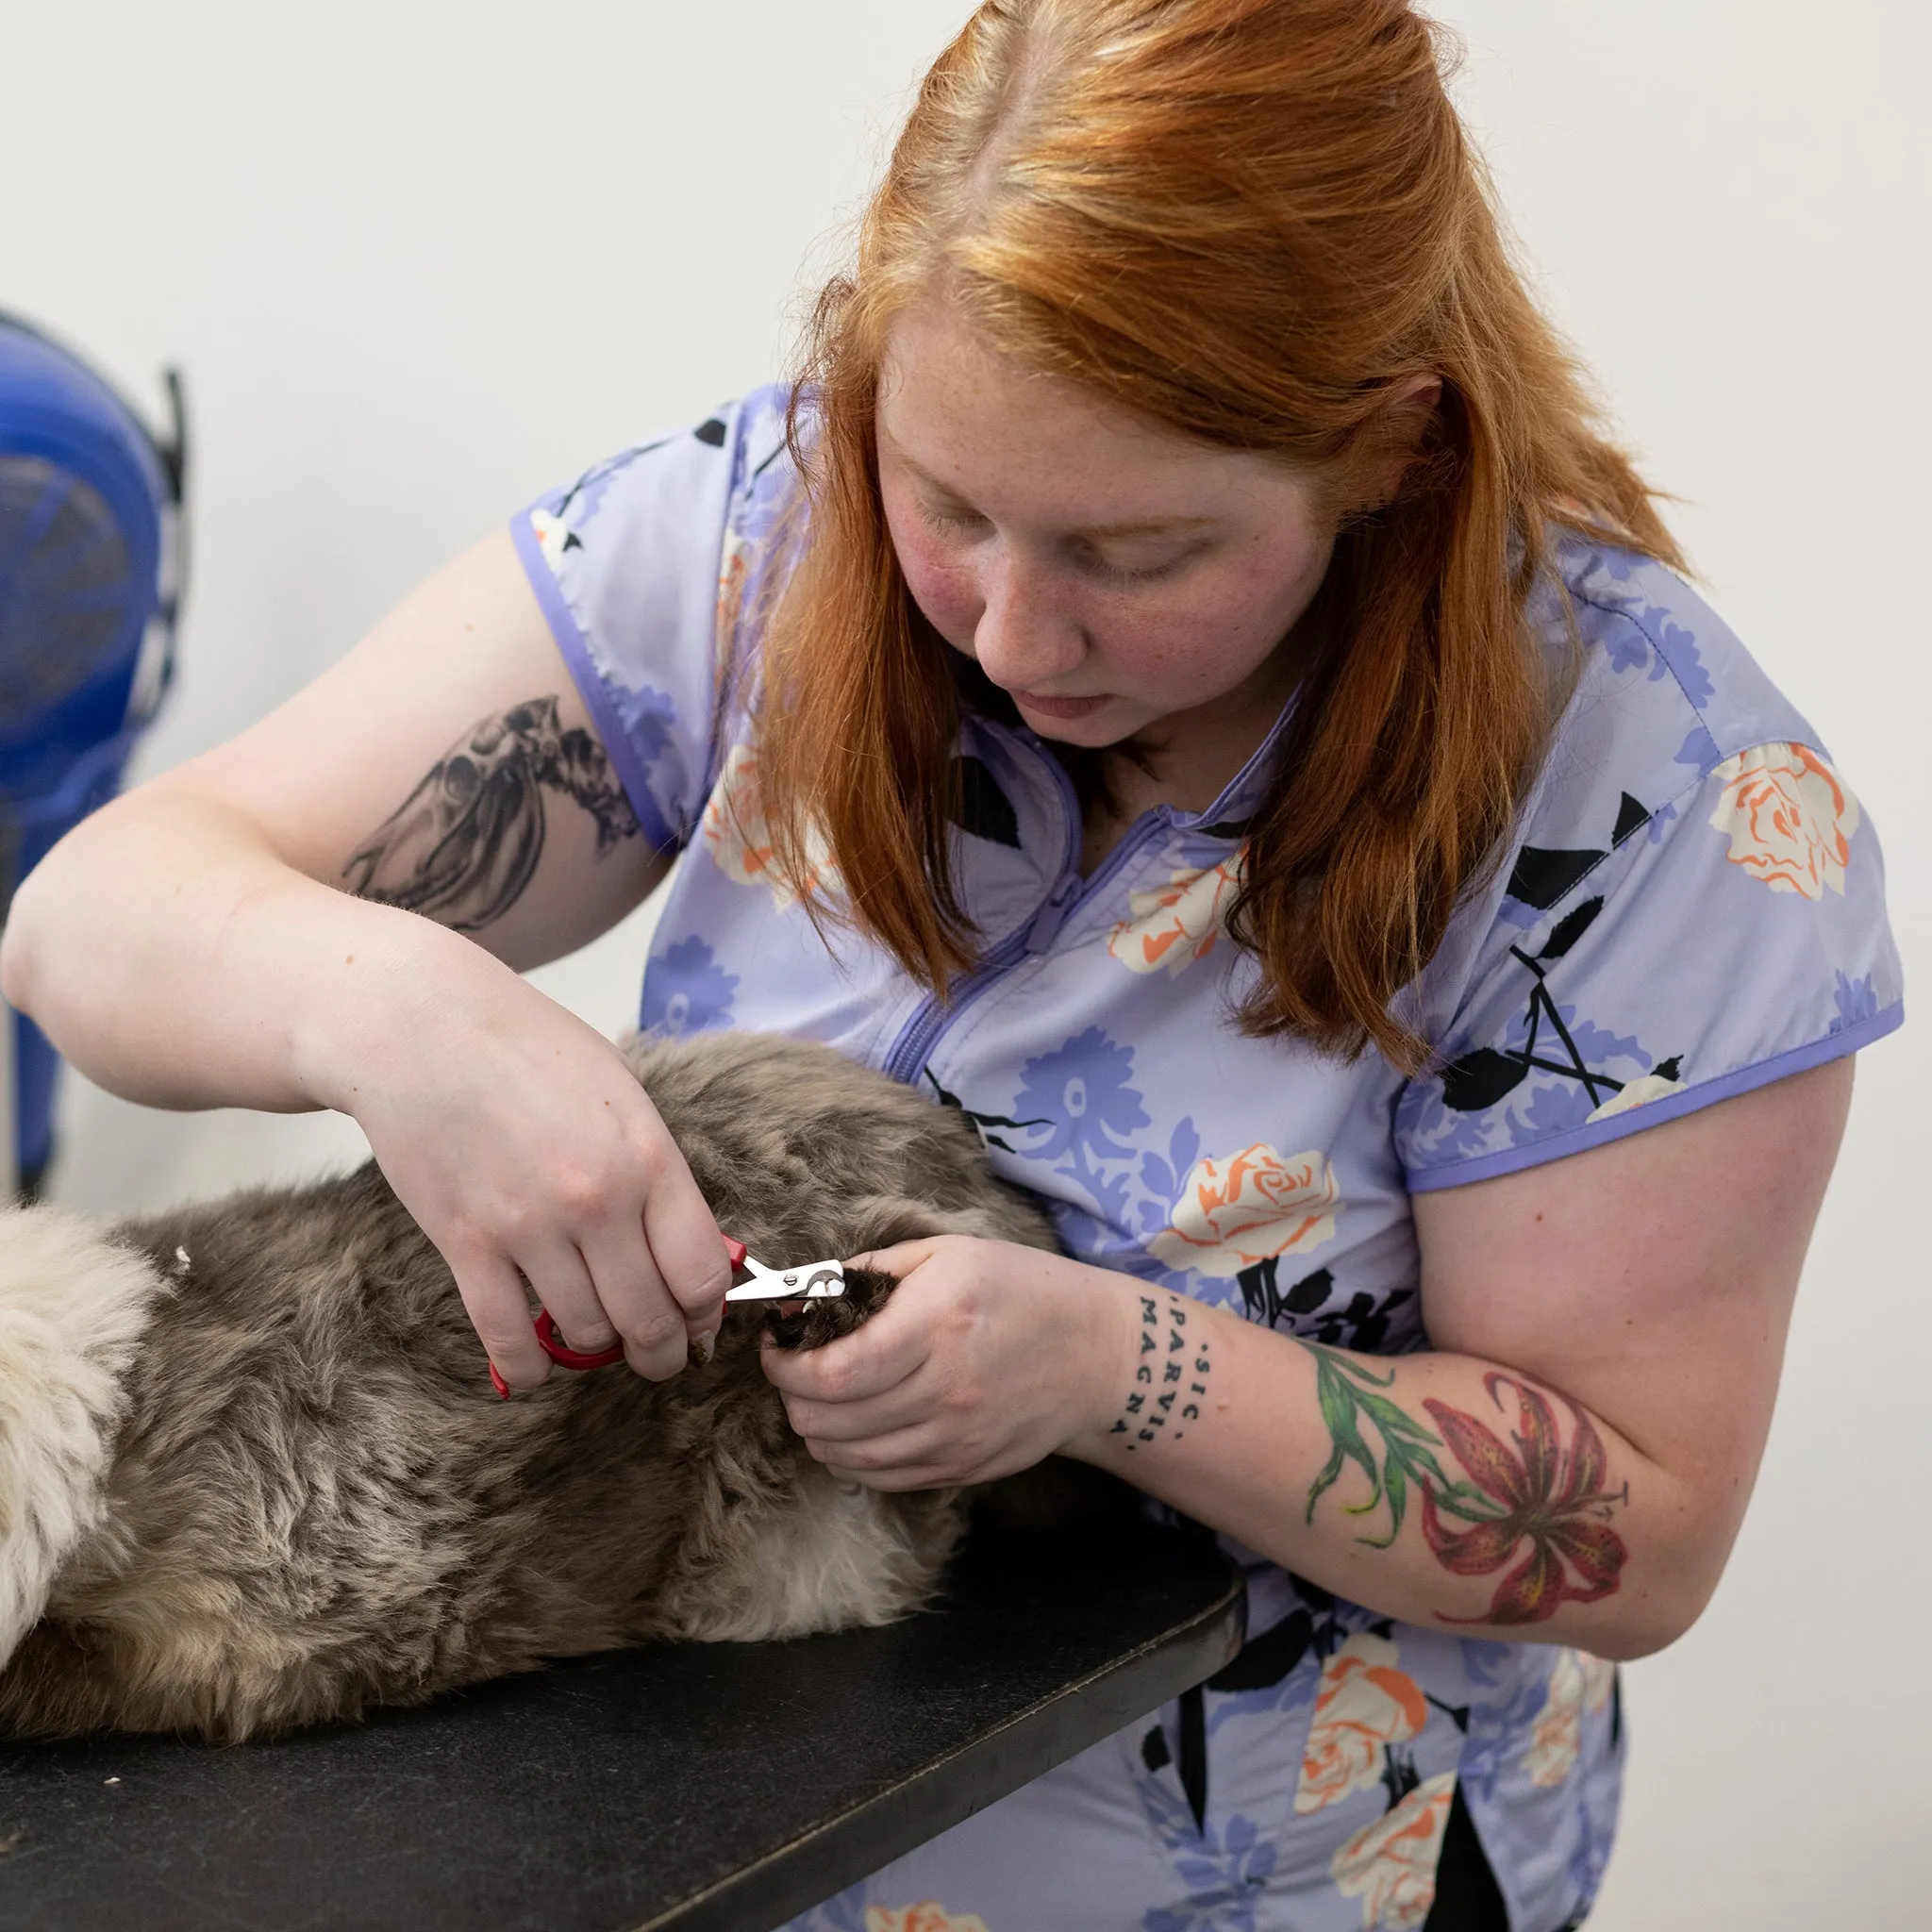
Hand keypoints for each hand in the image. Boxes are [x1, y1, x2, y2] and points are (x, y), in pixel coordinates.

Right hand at [327, 935, 730, 1390]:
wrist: (422, 1028)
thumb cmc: (530, 1049)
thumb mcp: (622, 1095)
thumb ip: (656, 1172)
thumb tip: (687, 1247)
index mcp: (646, 1159)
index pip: (701, 1273)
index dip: (707, 1314)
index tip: (702, 1325)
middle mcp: (596, 1202)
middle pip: (649, 1318)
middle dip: (661, 1351)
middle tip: (660, 1355)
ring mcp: (528, 1228)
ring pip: (584, 1334)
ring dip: (596, 1350)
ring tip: (597, 1339)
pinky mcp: (465, 1245)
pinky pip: (507, 1338)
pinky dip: (527, 1368)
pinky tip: (536, 1369)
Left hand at [760, 1236, 1128, 1488]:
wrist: (1097, 1356)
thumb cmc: (1022, 1291)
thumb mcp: (949, 1253)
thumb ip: (870, 1271)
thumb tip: (803, 1295)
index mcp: (936, 1325)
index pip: (831, 1373)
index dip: (784, 1365)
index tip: (777, 1344)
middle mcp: (942, 1391)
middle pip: (826, 1421)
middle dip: (792, 1394)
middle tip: (796, 1366)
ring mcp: (952, 1440)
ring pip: (842, 1457)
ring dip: (815, 1427)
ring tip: (825, 1393)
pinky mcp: (959, 1470)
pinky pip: (876, 1478)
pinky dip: (849, 1454)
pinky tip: (856, 1421)